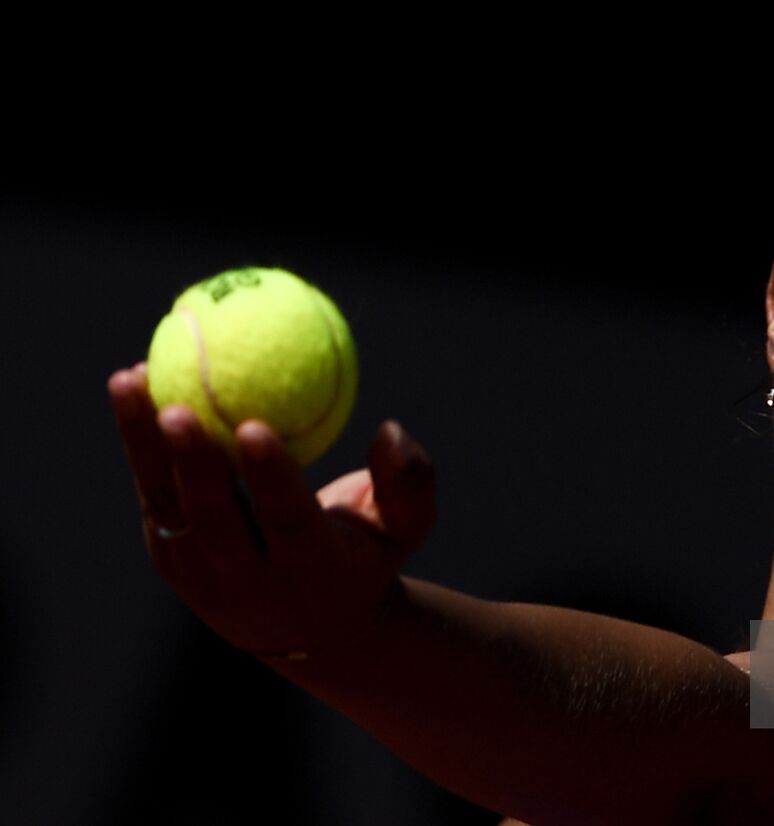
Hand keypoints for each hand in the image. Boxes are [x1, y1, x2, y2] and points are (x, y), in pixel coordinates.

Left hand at [108, 362, 435, 658]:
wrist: (308, 628)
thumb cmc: (365, 554)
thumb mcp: (405, 527)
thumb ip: (411, 481)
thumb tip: (389, 429)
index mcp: (310, 569)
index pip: (285, 521)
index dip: (269, 476)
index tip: (256, 426)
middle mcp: (247, 577)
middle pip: (212, 518)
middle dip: (191, 463)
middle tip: (177, 407)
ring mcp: (199, 570)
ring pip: (167, 503)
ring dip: (143, 443)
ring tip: (129, 379)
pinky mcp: (169, 554)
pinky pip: (152, 491)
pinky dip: (138, 442)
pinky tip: (133, 385)